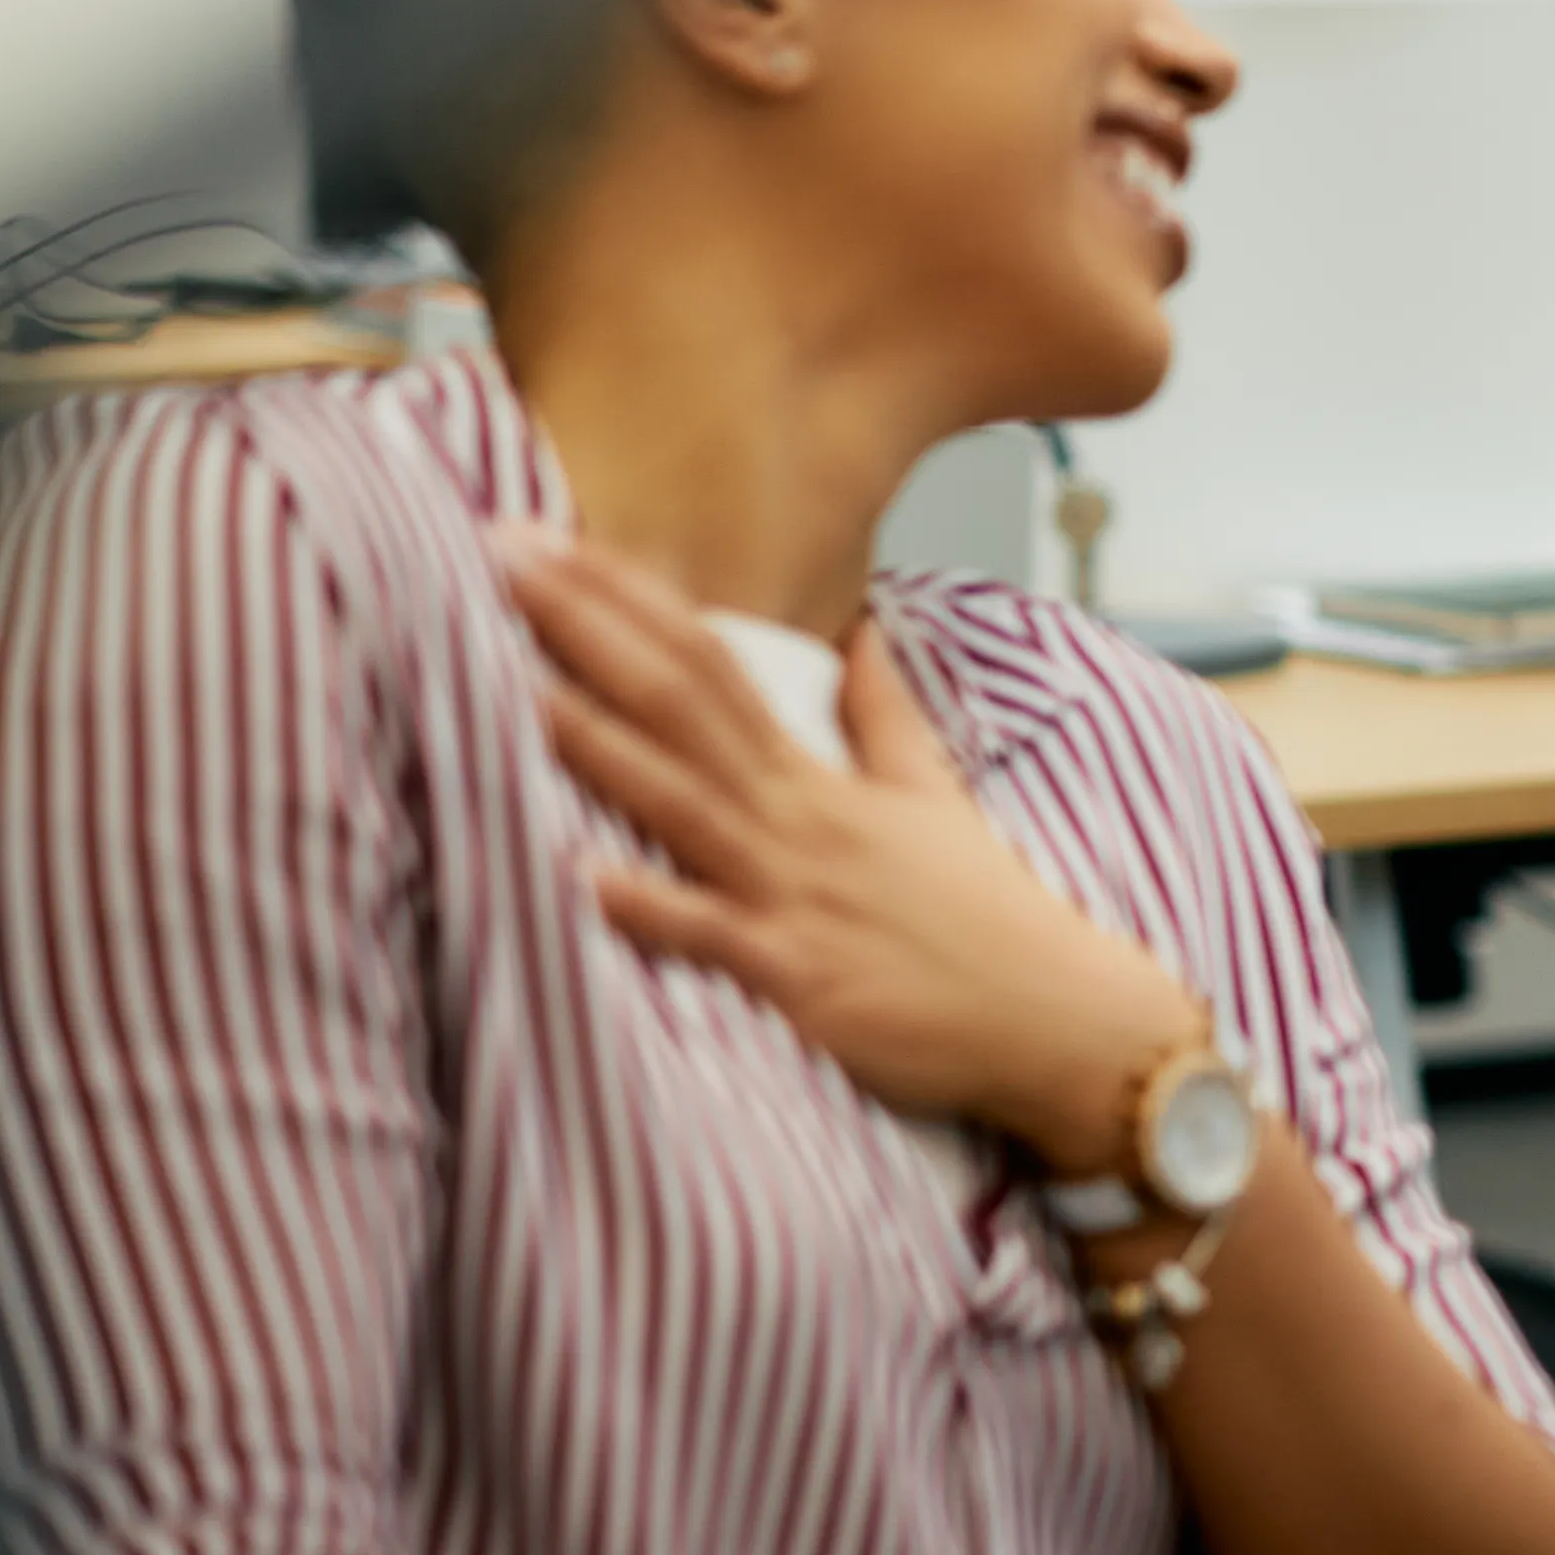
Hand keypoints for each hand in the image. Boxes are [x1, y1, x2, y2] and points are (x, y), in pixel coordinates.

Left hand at [493, 526, 1203, 1174]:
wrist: (1056, 1016)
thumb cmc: (987, 917)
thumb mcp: (935, 797)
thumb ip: (883, 714)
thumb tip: (864, 628)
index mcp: (817, 779)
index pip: (710, 661)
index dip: (627, 598)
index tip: (549, 538)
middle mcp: (797, 821)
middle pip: (679, 704)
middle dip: (584, 628)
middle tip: (498, 555)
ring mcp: (794, 896)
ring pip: (682, 803)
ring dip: (595, 743)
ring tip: (506, 686)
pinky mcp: (798, 977)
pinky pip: (712, 937)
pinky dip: (648, 907)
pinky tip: (576, 878)